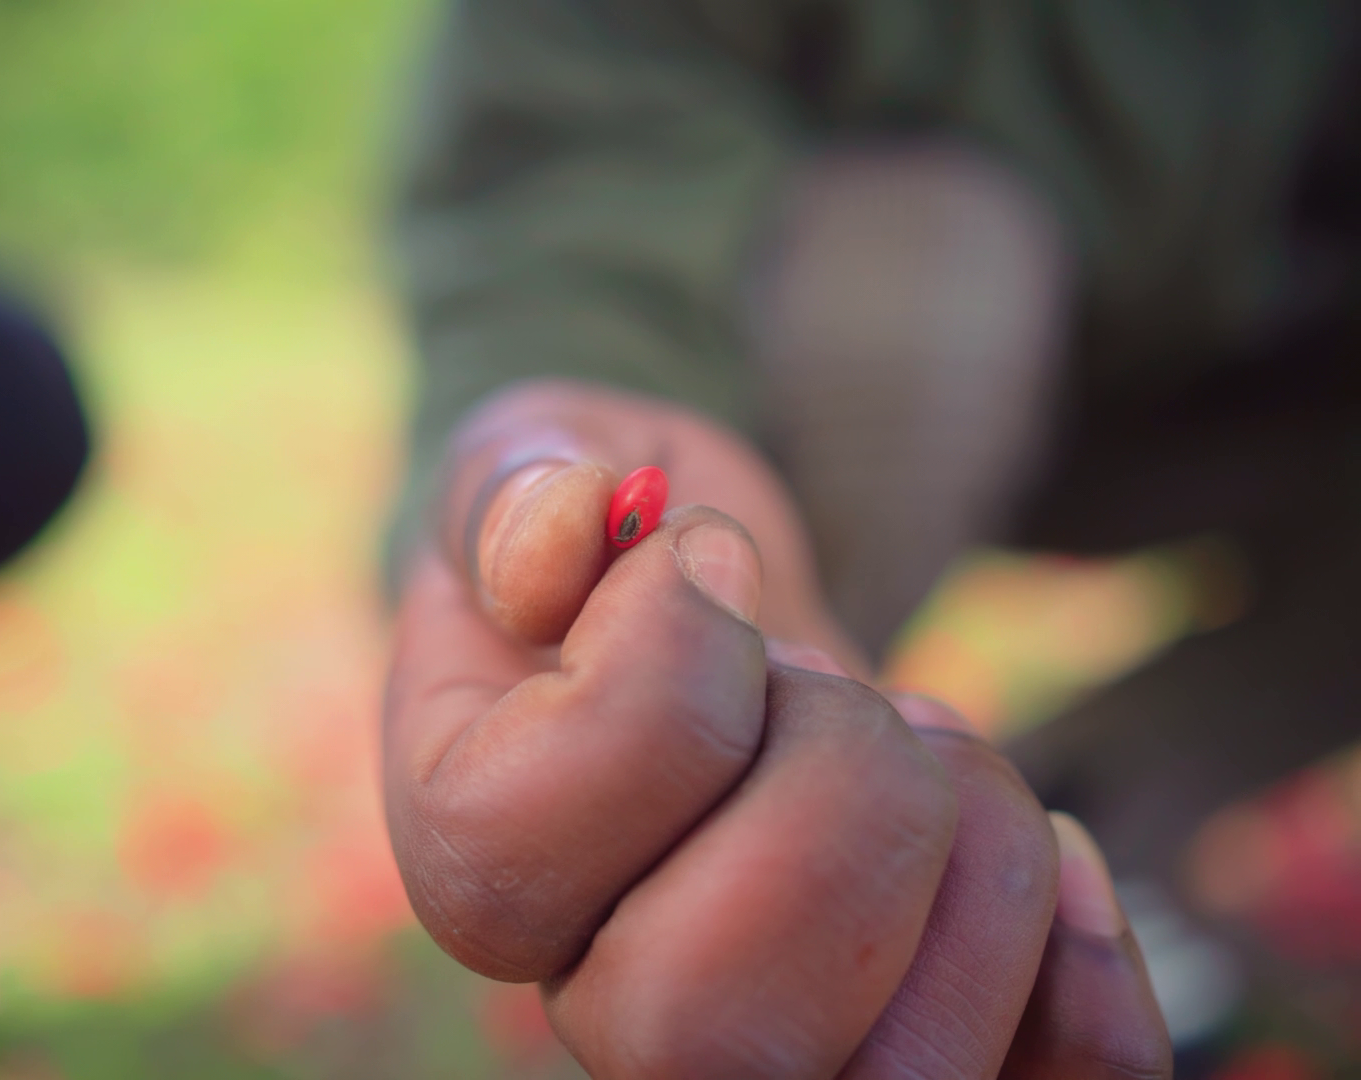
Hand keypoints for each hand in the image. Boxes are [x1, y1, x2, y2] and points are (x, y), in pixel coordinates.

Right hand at [384, 380, 1169, 1076]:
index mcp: (473, 864)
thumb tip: (570, 529)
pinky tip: (1051, 845)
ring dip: (974, 844)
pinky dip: (1088, 959)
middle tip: (826, 678)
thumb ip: (514, 483)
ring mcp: (772, 1055)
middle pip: (707, 1026)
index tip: (704, 566)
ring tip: (917, 743)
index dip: (659, 669)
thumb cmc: (616, 548)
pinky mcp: (916, 1053)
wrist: (722, 626)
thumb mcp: (541, 461)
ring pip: (897, 1078)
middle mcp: (601, 1004)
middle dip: (838, 783)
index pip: (518, 848)